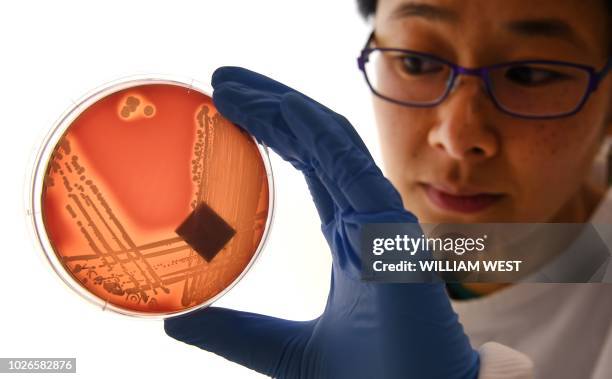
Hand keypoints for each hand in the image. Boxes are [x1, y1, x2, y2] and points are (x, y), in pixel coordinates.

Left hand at [164, 66, 478, 378]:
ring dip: (283, 107)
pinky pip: (350, 163)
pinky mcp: (389, 227)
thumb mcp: (282, 350)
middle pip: (316, 143)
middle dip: (271, 107)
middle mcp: (364, 217)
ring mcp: (379, 217)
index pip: (311, 165)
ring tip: (232, 86)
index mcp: (349, 236)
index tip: (227, 111)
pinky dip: (315, 130)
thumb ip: (237, 332)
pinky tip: (278, 109)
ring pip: (330, 142)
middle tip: (221, 83)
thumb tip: (177, 323)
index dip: (275, 133)